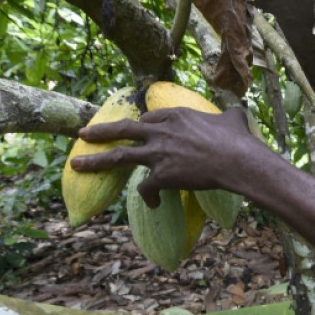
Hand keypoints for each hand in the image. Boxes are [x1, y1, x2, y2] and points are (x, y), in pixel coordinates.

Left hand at [71, 107, 264, 207]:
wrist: (236, 160)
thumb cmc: (238, 139)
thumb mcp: (233, 118)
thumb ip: (230, 115)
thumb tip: (238, 111)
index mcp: (177, 115)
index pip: (151, 118)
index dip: (144, 126)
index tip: (140, 130)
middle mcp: (162, 132)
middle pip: (124, 129)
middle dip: (101, 131)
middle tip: (83, 133)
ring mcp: (158, 154)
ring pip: (119, 156)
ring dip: (95, 161)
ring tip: (76, 165)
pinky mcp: (161, 175)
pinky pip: (146, 188)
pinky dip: (149, 197)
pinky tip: (154, 203)